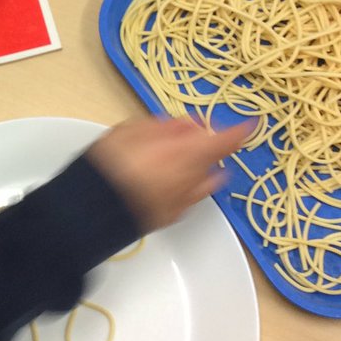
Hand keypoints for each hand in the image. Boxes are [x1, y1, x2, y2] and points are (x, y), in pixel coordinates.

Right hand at [84, 115, 251, 232]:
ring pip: (205, 182)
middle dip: (208, 147)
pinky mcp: (170, 217)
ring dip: (200, 167)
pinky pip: (189, 198)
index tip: (251, 124)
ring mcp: (183, 201)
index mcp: (185, 154)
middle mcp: (192, 180)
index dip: (241, 131)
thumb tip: (189, 124)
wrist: (90, 209)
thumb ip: (164, 126)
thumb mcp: (129, 131)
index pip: (226, 141)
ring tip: (177, 158)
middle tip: (191, 136)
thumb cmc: (108, 165)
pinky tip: (166, 180)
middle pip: (215, 161)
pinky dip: (186, 185)